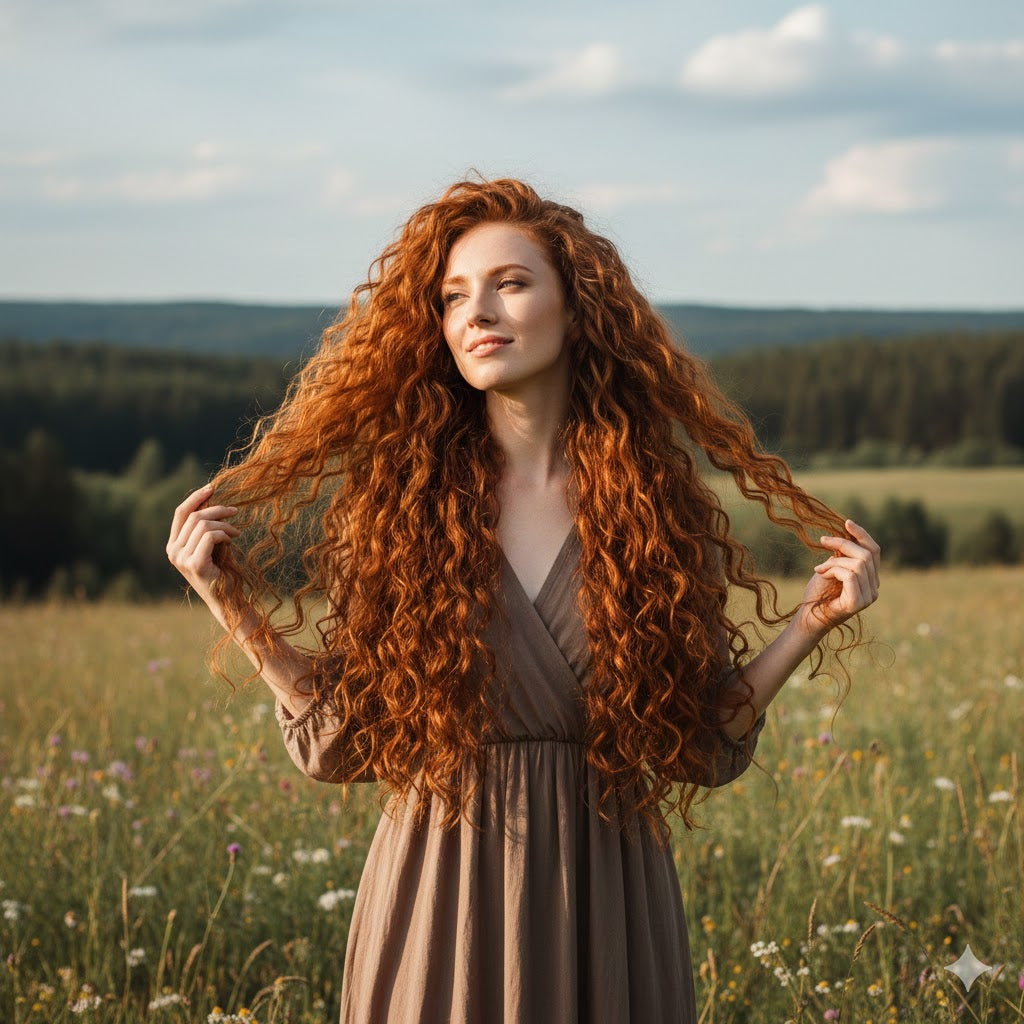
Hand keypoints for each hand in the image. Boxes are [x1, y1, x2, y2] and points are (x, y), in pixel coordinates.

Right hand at [166, 483, 239, 613]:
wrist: (228, 599)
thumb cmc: (222, 571)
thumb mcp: (212, 544)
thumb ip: (206, 526)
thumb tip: (210, 498)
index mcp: (173, 545)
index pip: (180, 513)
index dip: (195, 498)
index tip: (212, 488)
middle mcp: (173, 552)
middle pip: (194, 516)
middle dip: (217, 510)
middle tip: (235, 512)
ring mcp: (181, 559)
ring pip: (203, 525)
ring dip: (224, 524)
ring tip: (236, 532)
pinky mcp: (195, 564)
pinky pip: (210, 536)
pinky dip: (224, 534)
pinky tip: (232, 540)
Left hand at [794, 519, 880, 637]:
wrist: (808, 617)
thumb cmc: (818, 593)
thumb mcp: (831, 568)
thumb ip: (842, 556)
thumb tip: (845, 537)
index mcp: (870, 578)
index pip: (874, 551)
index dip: (862, 535)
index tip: (847, 522)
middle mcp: (874, 587)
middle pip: (867, 554)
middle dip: (843, 543)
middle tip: (822, 541)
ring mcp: (869, 596)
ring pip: (859, 563)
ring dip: (835, 561)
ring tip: (819, 568)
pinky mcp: (859, 602)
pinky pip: (850, 575)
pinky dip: (833, 570)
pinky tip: (821, 574)